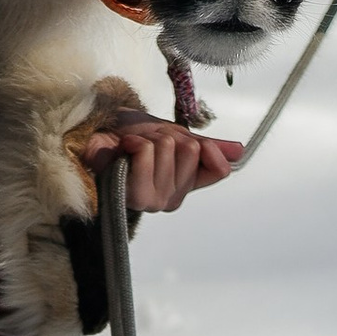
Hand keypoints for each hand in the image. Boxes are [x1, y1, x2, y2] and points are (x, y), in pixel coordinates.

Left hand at [71, 115, 243, 214]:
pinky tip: (123, 149)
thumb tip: (240, 152)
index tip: (184, 140)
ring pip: (169, 149)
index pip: (218, 169)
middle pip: (191, 150)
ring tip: (131, 145)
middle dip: (169, 135)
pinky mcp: (128, 192)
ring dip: (149, 137)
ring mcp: (149, 199)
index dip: (204, 147)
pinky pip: (147, 154)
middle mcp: (169, 200)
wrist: (96, 136)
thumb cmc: (132, 140)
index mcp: (184, 188)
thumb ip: (207, 148)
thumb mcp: (176, 137)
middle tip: (148, 141)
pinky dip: (135, 142)